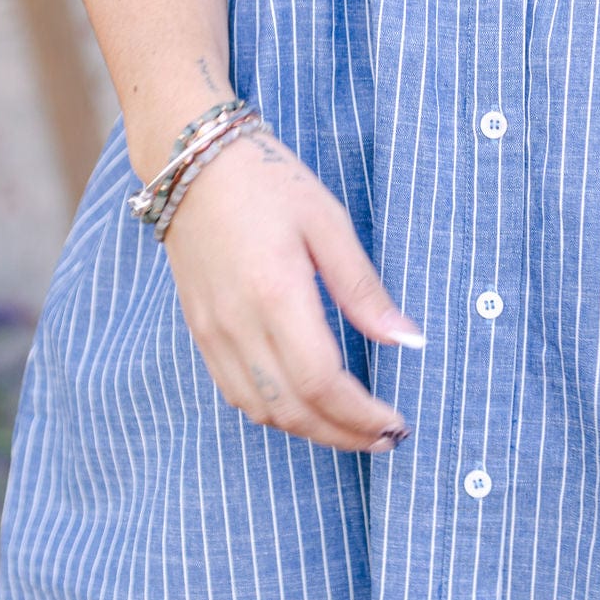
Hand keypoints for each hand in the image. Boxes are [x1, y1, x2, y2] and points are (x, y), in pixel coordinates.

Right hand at [155, 125, 423, 451]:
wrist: (190, 161)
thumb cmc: (266, 180)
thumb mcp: (328, 221)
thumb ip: (364, 289)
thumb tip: (409, 341)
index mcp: (275, 293)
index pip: (322, 382)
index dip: (362, 416)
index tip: (398, 424)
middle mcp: (238, 323)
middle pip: (293, 410)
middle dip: (344, 435)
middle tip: (386, 438)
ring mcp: (212, 331)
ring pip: (261, 410)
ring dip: (310, 429)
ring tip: (352, 427)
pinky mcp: (200, 330)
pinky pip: (235, 392)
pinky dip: (274, 411)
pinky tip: (304, 404)